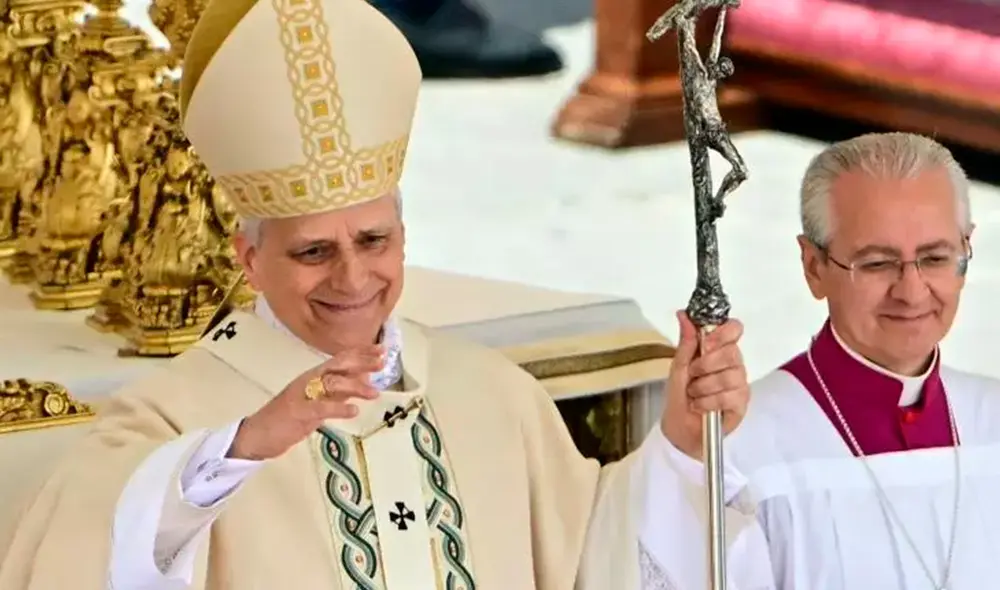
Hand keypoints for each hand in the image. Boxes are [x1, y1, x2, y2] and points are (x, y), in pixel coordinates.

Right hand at [228, 346, 383, 460]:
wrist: (257, 434)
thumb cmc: (289, 418)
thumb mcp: (318, 401)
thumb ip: (339, 391)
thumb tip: (364, 380)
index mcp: (313, 376)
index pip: (340, 359)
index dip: (361, 353)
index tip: (382, 349)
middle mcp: (308, 381)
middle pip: (338, 365)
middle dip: (361, 361)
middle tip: (382, 361)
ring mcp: (302, 395)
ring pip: (331, 383)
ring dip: (355, 386)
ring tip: (375, 392)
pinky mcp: (297, 413)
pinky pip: (320, 407)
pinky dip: (338, 407)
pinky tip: (354, 410)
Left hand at [661, 311, 748, 459]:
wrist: (679, 428)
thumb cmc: (680, 397)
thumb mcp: (678, 366)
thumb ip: (686, 341)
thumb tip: (684, 315)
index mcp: (719, 351)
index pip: (734, 329)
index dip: (722, 333)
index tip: (707, 342)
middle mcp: (733, 365)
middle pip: (732, 352)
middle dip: (705, 364)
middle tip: (692, 374)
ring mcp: (739, 384)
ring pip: (730, 375)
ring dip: (703, 386)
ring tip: (694, 393)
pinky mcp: (741, 404)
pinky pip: (730, 396)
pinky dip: (709, 401)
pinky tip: (701, 406)